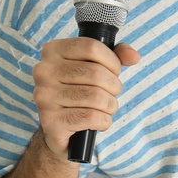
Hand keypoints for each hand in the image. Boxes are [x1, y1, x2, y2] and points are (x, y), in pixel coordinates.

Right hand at [32, 38, 140, 156]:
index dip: (111, 60)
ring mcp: (44, 96)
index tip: (114, 71)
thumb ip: (116, 56)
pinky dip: (103, 121)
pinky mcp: (50, 121)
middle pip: (95, 73)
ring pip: (95, 96)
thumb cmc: (79, 92)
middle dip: (113, 86)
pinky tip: (99, 121)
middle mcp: (43, 71)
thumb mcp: (96, 67)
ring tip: (106, 108)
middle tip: (111, 93)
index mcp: (53, 51)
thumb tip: (133, 56)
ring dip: (110, 105)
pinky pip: (91, 117)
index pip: (91, 47)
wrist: (59, 129)